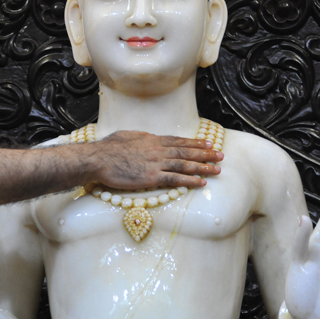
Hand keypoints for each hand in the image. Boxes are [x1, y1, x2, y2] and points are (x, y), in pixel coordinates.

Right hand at [86, 130, 222, 189]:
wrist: (99, 159)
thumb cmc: (109, 148)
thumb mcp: (127, 136)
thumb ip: (141, 137)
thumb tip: (148, 137)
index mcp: (152, 139)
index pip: (178, 141)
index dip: (194, 143)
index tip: (207, 143)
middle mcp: (157, 150)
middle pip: (186, 152)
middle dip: (205, 154)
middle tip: (220, 155)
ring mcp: (156, 164)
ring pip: (185, 164)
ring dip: (203, 167)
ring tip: (217, 169)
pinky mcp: (152, 177)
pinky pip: (175, 179)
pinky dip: (190, 180)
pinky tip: (201, 182)